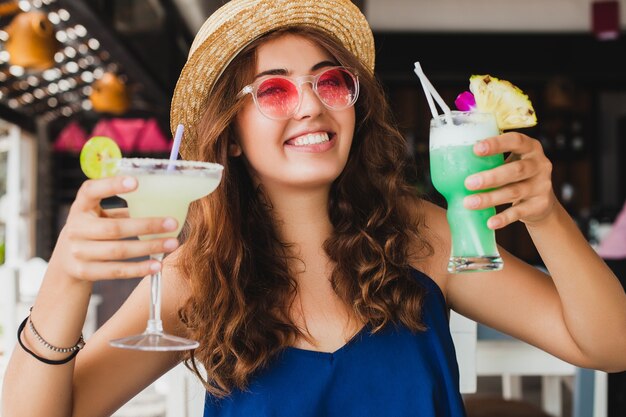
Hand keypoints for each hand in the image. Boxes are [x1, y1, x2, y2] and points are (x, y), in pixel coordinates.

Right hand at [48, 176, 179, 282]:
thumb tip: (162, 204)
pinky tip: (157, 265)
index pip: (91, 191)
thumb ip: (123, 209)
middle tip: (173, 223)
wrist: (65, 262)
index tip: (136, 182)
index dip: (111, 186)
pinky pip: (116, 271)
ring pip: (118, 251)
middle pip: (114, 228)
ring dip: (149, 247)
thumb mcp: (100, 215)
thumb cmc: (93, 230)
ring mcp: (78, 252)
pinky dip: (139, 269)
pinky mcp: (83, 272)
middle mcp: (76, 228)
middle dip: (147, 226)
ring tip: (172, 243)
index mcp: (80, 207)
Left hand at [462, 131, 556, 228]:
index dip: (497, 144)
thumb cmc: (515, 176)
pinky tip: (490, 222)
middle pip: (516, 169)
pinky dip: (503, 218)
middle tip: (468, 183)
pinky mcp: (540, 205)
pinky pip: (519, 212)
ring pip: (514, 192)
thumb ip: (490, 160)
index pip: (516, 140)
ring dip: (490, 198)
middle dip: (491, 177)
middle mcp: (539, 164)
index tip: (475, 149)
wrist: (541, 202)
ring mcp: (542, 185)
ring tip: (469, 203)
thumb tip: (452, 163)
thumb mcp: (509, 162)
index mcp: (530, 147)